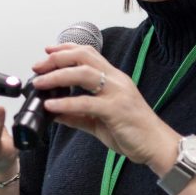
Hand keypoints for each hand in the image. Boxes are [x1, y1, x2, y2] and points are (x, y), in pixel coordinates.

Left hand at [29, 43, 176, 165]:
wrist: (157, 146)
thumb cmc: (133, 131)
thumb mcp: (99, 121)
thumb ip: (77, 115)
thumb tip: (55, 113)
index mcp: (113, 79)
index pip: (88, 53)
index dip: (66, 49)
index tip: (47, 50)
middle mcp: (116, 80)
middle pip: (83, 57)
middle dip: (57, 58)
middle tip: (37, 67)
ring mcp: (117, 93)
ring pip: (84, 74)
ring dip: (57, 76)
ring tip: (39, 83)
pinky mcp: (116, 110)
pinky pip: (87, 102)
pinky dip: (66, 102)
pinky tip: (51, 105)